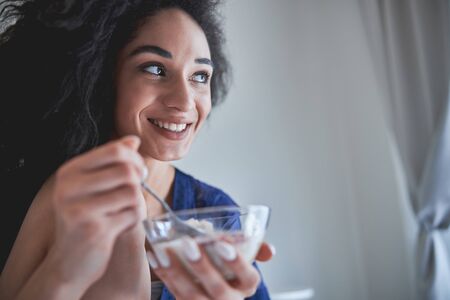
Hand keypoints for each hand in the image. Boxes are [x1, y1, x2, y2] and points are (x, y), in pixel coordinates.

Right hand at [46, 135, 146, 293]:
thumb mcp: (91, 186)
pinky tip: (123, 225)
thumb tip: (134, 139)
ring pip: (133, 192)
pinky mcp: (95, 230)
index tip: (138, 171)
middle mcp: (70, 188)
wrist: (68, 263)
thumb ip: (111, 162)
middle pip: (127, 170)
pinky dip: (135, 219)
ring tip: (126, 212)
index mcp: (69, 171)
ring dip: (137, 203)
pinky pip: (133, 214)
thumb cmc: (84, 219)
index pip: (115, 150)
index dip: (135, 158)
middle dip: (139, 181)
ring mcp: (80, 209)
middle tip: (135, 192)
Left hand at [146, 239, 274, 299]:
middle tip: (190, 244)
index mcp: (246, 286)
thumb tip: (270, 251)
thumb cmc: (229, 272)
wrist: (213, 295)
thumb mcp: (244, 261)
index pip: (249, 278)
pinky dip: (165, 275)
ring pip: (191, 295)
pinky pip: (175, 294)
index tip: (222, 244)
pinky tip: (156, 257)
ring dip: (176, 271)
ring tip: (164, 251)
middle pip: (219, 290)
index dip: (237, 263)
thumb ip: (255, 250)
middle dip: (203, 267)